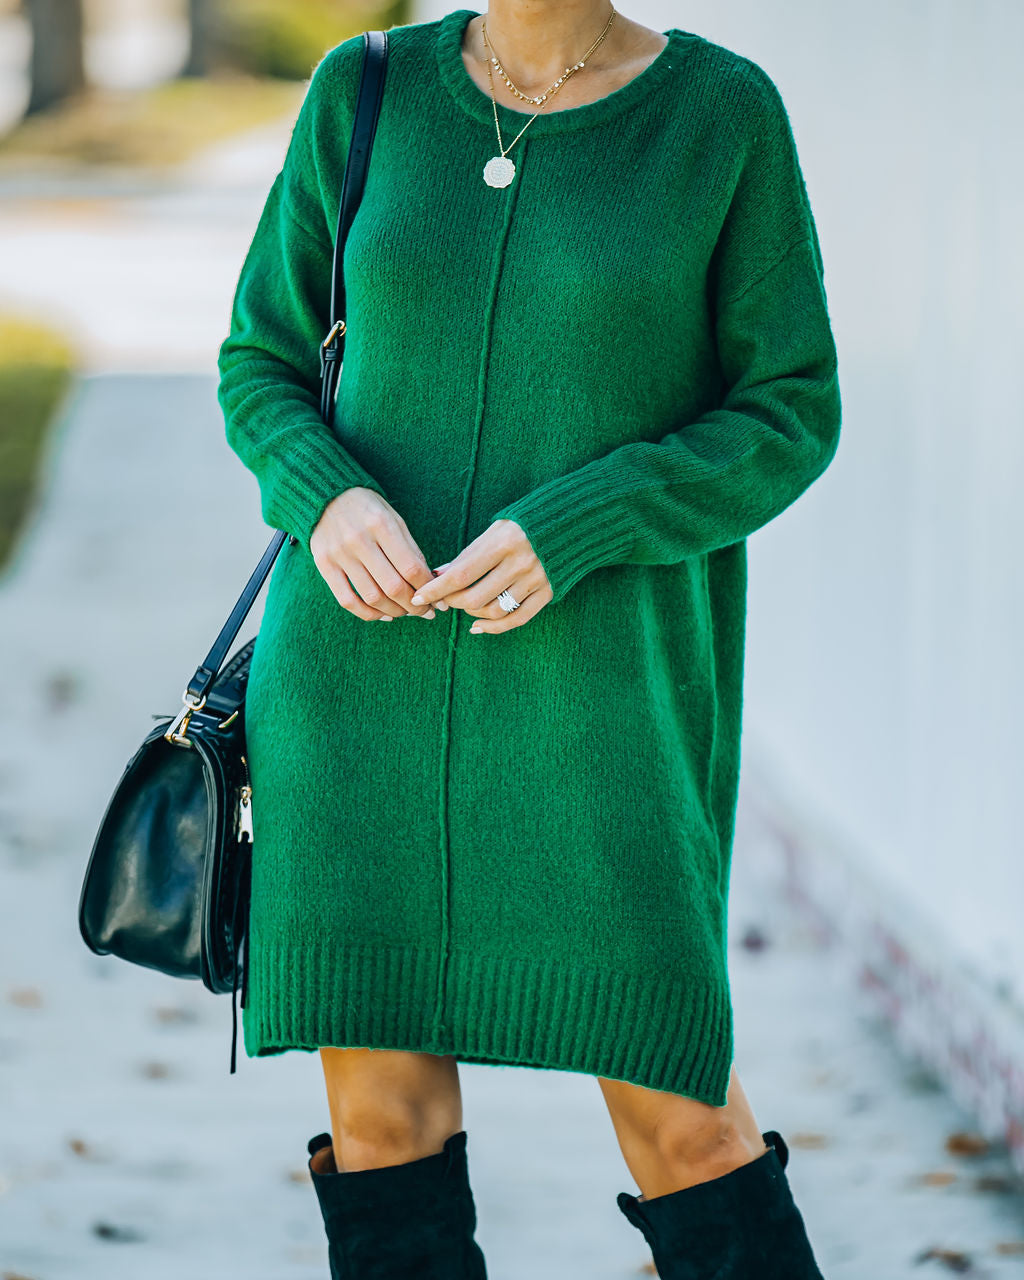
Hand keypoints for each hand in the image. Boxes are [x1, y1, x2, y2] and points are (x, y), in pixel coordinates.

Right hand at [309, 487, 441, 621]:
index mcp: (381, 525)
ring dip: (394, 611)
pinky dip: (368, 613)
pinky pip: (347, 600)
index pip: (411, 568)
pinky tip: (382, 614)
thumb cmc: (368, 509)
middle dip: (414, 606)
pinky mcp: (324, 564)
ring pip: (372, 597)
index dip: (427, 589)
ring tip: (405, 612)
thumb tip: (429, 583)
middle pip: (393, 587)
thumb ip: (411, 549)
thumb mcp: (394, 519)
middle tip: (425, 611)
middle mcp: (359, 540)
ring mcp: (339, 554)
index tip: (436, 599)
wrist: (326, 495)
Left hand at [408, 518, 552, 633]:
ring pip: (494, 610)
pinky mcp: (548, 593)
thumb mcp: (494, 531)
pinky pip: (517, 619)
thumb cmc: (523, 526)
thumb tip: (437, 575)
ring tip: (465, 604)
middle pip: (475, 597)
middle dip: (452, 602)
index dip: (437, 588)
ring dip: (472, 613)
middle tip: (443, 599)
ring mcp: (536, 580)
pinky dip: (494, 627)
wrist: (569, 524)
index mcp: (504, 542)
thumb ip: (467, 554)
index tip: (419, 596)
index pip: (462, 573)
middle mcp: (521, 563)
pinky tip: (478, 626)